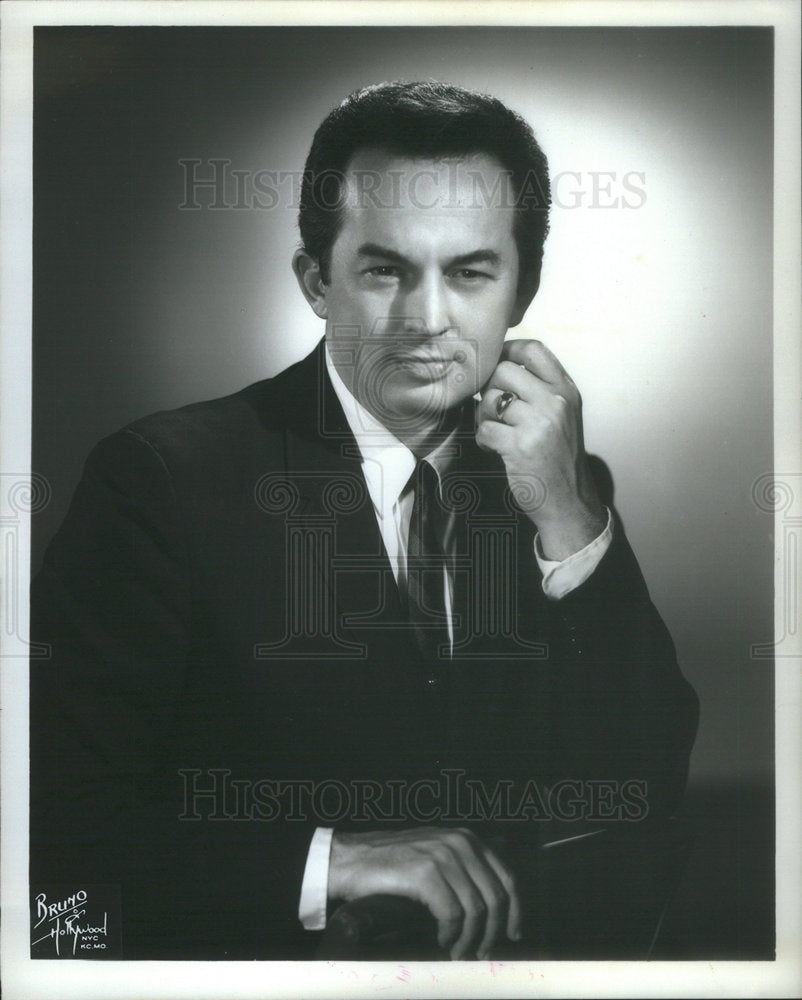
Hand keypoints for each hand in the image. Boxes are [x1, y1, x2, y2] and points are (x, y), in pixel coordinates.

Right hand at [328, 826, 521, 959]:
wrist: (351, 860)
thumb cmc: (392, 864)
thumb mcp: (435, 856)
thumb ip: (463, 871)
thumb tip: (492, 910)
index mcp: (467, 839)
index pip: (507, 877)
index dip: (515, 911)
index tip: (514, 935)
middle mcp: (459, 843)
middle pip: (496, 896)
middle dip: (493, 932)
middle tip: (482, 952)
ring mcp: (442, 855)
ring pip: (476, 909)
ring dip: (471, 939)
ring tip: (459, 952)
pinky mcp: (425, 873)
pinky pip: (453, 914)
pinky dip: (451, 934)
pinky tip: (442, 941)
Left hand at [476, 339, 605, 560]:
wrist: (570, 501)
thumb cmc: (560, 459)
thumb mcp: (563, 416)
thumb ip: (541, 390)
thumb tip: (499, 367)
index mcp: (566, 390)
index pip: (533, 349)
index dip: (508, 350)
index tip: (496, 364)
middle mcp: (555, 402)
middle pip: (504, 370)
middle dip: (489, 388)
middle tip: (492, 408)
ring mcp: (538, 423)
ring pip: (491, 399)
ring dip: (484, 416)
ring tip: (494, 430)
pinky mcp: (520, 447)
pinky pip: (484, 429)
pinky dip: (482, 439)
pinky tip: (494, 447)